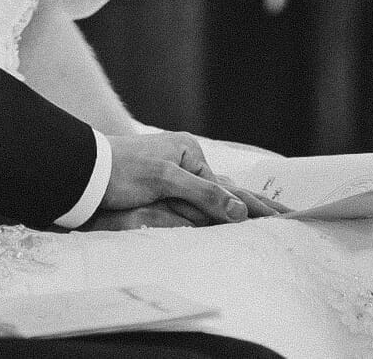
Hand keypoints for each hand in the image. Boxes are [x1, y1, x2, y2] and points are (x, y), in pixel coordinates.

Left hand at [102, 131, 285, 225]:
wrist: (85, 171)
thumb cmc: (121, 171)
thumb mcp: (164, 180)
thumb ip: (202, 194)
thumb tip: (239, 211)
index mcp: (189, 153)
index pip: (227, 189)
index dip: (254, 207)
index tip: (281, 218)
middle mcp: (185, 161)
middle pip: (227, 188)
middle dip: (255, 203)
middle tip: (287, 213)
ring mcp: (175, 173)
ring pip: (215, 194)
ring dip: (238, 206)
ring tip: (266, 213)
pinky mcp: (163, 186)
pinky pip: (197, 198)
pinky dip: (215, 205)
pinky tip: (226, 212)